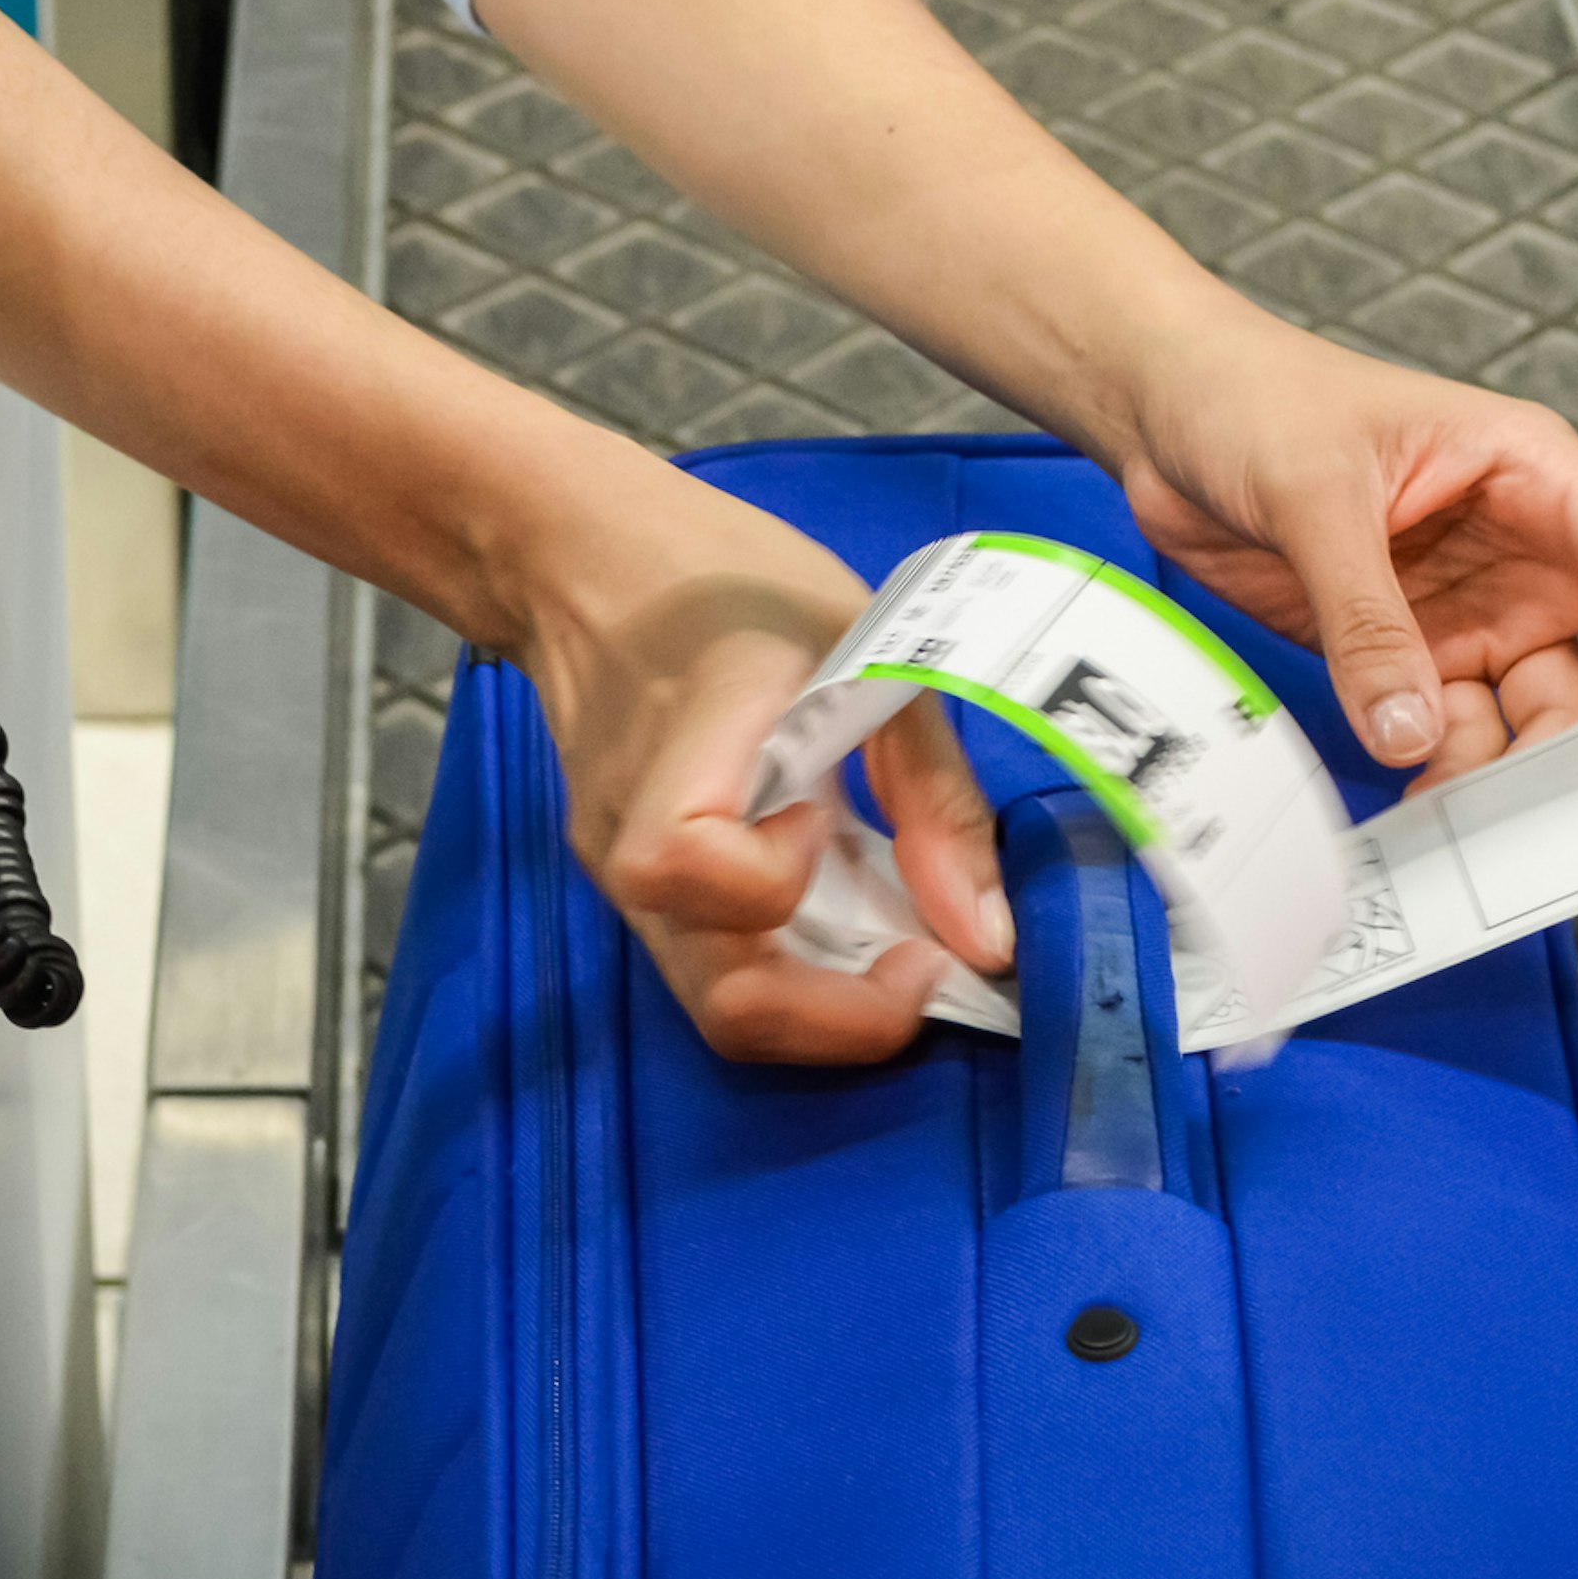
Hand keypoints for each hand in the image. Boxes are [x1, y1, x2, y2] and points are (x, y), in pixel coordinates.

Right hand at [510, 467, 1012, 1061]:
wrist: (589, 560)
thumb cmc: (733, 579)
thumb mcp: (867, 642)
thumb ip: (934, 793)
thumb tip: (988, 938)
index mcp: (682, 748)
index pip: (686, 865)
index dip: (774, 874)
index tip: (828, 820)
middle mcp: (632, 835)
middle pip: (719, 996)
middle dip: (841, 1018)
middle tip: (923, 968)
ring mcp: (621, 875)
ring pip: (717, 1006)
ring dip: (824, 1009)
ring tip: (894, 951)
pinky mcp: (635, 890)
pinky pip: (714, 966)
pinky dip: (792, 972)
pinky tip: (841, 918)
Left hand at [1111, 308, 1577, 893]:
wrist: (1165, 417)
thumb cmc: (1256, 397)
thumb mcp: (1315, 493)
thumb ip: (1366, 616)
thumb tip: (1410, 728)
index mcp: (1534, 476)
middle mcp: (1521, 553)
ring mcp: (1467, 613)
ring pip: (1530, 720)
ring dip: (1514, 778)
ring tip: (1485, 827)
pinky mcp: (1404, 657)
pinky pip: (1447, 735)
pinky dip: (1443, 779)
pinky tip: (1427, 810)